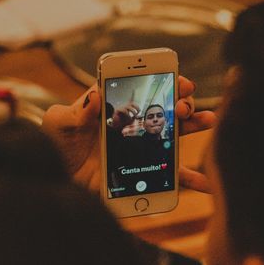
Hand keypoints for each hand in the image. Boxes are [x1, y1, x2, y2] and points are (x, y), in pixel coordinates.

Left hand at [41, 76, 215, 192]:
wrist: (57, 182)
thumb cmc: (55, 148)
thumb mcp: (59, 124)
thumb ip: (75, 110)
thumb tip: (95, 94)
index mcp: (114, 107)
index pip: (143, 88)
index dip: (164, 81)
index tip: (179, 81)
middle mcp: (131, 125)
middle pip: (164, 108)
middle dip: (181, 102)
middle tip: (184, 106)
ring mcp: (139, 148)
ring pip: (174, 135)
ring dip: (195, 126)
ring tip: (208, 120)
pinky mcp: (143, 174)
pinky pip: (170, 176)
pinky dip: (191, 179)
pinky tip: (207, 182)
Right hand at [110, 93, 140, 129]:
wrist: (116, 125)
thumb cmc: (123, 122)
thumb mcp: (131, 119)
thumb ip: (134, 117)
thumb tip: (137, 115)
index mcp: (127, 107)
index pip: (130, 99)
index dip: (132, 94)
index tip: (134, 89)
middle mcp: (124, 106)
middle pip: (132, 103)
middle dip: (137, 107)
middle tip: (138, 112)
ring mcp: (121, 107)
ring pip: (129, 107)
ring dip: (134, 112)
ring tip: (134, 117)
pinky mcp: (118, 110)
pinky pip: (124, 110)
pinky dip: (128, 115)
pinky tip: (129, 118)